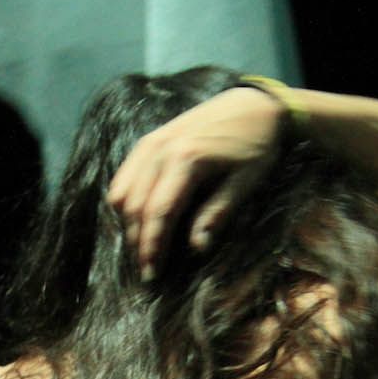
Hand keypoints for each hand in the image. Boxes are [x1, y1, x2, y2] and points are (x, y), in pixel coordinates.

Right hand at [106, 86, 285, 281]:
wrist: (253, 105)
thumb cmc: (256, 145)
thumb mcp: (245, 182)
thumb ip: (217, 213)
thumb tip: (196, 248)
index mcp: (186, 159)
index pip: (159, 212)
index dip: (152, 246)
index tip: (152, 273)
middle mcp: (161, 148)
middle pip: (134, 205)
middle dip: (137, 242)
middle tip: (147, 270)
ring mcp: (151, 142)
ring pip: (122, 192)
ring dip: (128, 224)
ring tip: (143, 249)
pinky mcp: (149, 141)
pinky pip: (124, 177)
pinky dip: (126, 202)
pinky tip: (139, 222)